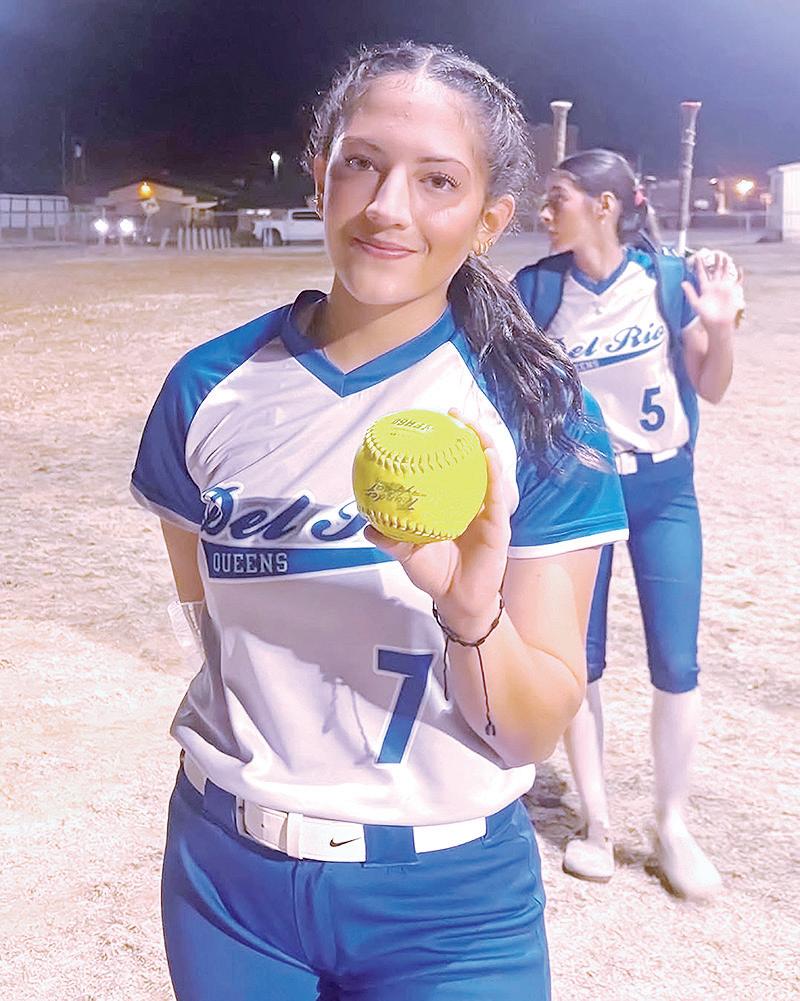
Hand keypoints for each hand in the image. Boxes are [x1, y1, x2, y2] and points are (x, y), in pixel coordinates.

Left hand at [364, 410, 510, 636]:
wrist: (458, 600)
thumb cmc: (436, 574)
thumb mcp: (407, 554)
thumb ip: (390, 539)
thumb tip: (366, 524)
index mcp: (450, 503)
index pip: (448, 466)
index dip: (443, 444)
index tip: (431, 423)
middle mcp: (470, 501)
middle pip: (473, 460)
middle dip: (468, 433)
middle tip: (454, 413)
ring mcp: (487, 511)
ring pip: (489, 471)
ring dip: (484, 444)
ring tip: (474, 426)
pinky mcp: (498, 524)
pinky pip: (496, 495)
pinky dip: (494, 474)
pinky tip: (488, 457)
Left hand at [682, 251, 743, 334]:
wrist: (717, 324)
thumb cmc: (706, 316)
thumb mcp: (696, 303)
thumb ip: (690, 292)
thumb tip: (682, 283)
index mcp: (705, 288)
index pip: (701, 274)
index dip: (700, 266)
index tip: (698, 257)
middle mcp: (714, 287)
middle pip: (715, 271)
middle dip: (716, 262)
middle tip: (716, 253)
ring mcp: (724, 289)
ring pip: (725, 274)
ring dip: (725, 266)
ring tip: (725, 257)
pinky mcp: (732, 292)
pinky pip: (737, 282)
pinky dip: (739, 276)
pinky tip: (740, 269)